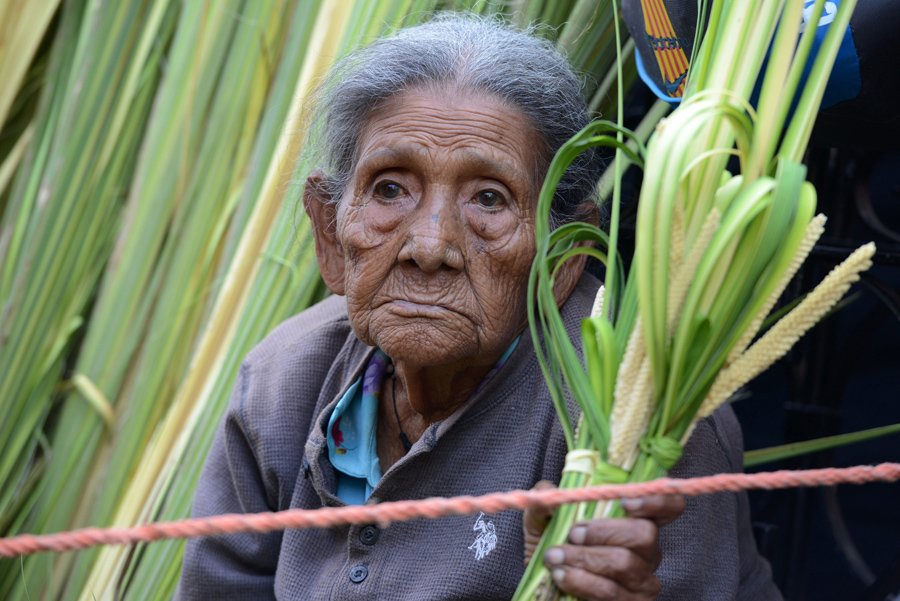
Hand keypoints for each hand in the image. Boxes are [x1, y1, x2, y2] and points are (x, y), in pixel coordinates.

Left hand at [523, 482, 684, 600]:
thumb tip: (546, 490)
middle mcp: (647, 550)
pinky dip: (582, 581)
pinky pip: (611, 591)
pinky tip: (562, 576)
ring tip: (556, 557)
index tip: (626, 502)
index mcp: (635, 521)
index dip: (656, 500)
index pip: (668, 505)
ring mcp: (643, 580)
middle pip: (645, 533)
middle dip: (604, 531)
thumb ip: (544, 502)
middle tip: (573, 534)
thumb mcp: (542, 523)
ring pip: (625, 563)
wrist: (546, 591)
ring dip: (585, 558)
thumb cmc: (553, 550)